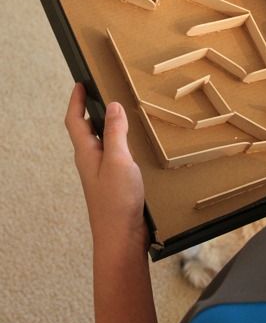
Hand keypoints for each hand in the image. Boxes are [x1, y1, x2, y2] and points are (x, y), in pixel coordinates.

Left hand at [65, 83, 147, 250]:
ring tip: (120, 113)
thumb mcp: (118, 160)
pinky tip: (133, 144)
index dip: (76, 100)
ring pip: (101, 142)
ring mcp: (102, 173)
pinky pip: (113, 155)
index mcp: (86, 153)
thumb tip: (112, 106)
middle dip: (91, 110)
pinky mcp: (114, 182)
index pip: (75, 120)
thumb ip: (114, 133)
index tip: (80, 83)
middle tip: (102, 93)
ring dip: (107, 126)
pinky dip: (119, 142)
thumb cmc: (116, 202)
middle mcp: (91, 161)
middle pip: (86, 130)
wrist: (121, 238)